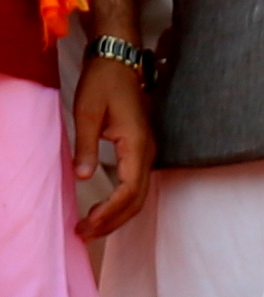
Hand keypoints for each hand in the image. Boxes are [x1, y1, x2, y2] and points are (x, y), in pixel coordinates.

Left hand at [74, 41, 152, 239]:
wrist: (119, 61)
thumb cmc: (102, 84)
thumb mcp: (87, 112)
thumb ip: (85, 146)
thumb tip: (84, 177)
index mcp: (136, 142)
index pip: (129, 188)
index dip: (110, 211)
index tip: (88, 223)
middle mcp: (147, 150)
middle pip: (138, 198)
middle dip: (113, 221)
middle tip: (84, 234)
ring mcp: (147, 150)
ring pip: (139, 193)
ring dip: (118, 215)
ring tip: (91, 228)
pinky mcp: (141, 149)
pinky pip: (136, 184)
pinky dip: (122, 203)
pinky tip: (104, 208)